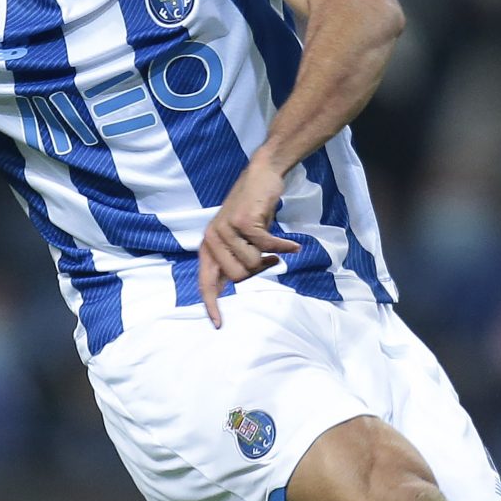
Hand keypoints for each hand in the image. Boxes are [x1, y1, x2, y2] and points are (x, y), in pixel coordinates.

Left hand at [195, 158, 298, 327]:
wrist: (261, 176)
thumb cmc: (252, 210)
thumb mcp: (238, 237)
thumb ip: (233, 258)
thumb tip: (236, 283)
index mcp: (209, 246)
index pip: (206, 282)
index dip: (212, 304)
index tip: (218, 324)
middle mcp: (213, 238)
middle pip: (239, 277)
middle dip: (258, 271)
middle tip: (269, 259)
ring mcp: (227, 229)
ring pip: (253, 263)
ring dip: (269, 256)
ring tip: (274, 246)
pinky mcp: (245, 222)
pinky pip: (267, 246)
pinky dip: (284, 247)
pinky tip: (294, 245)